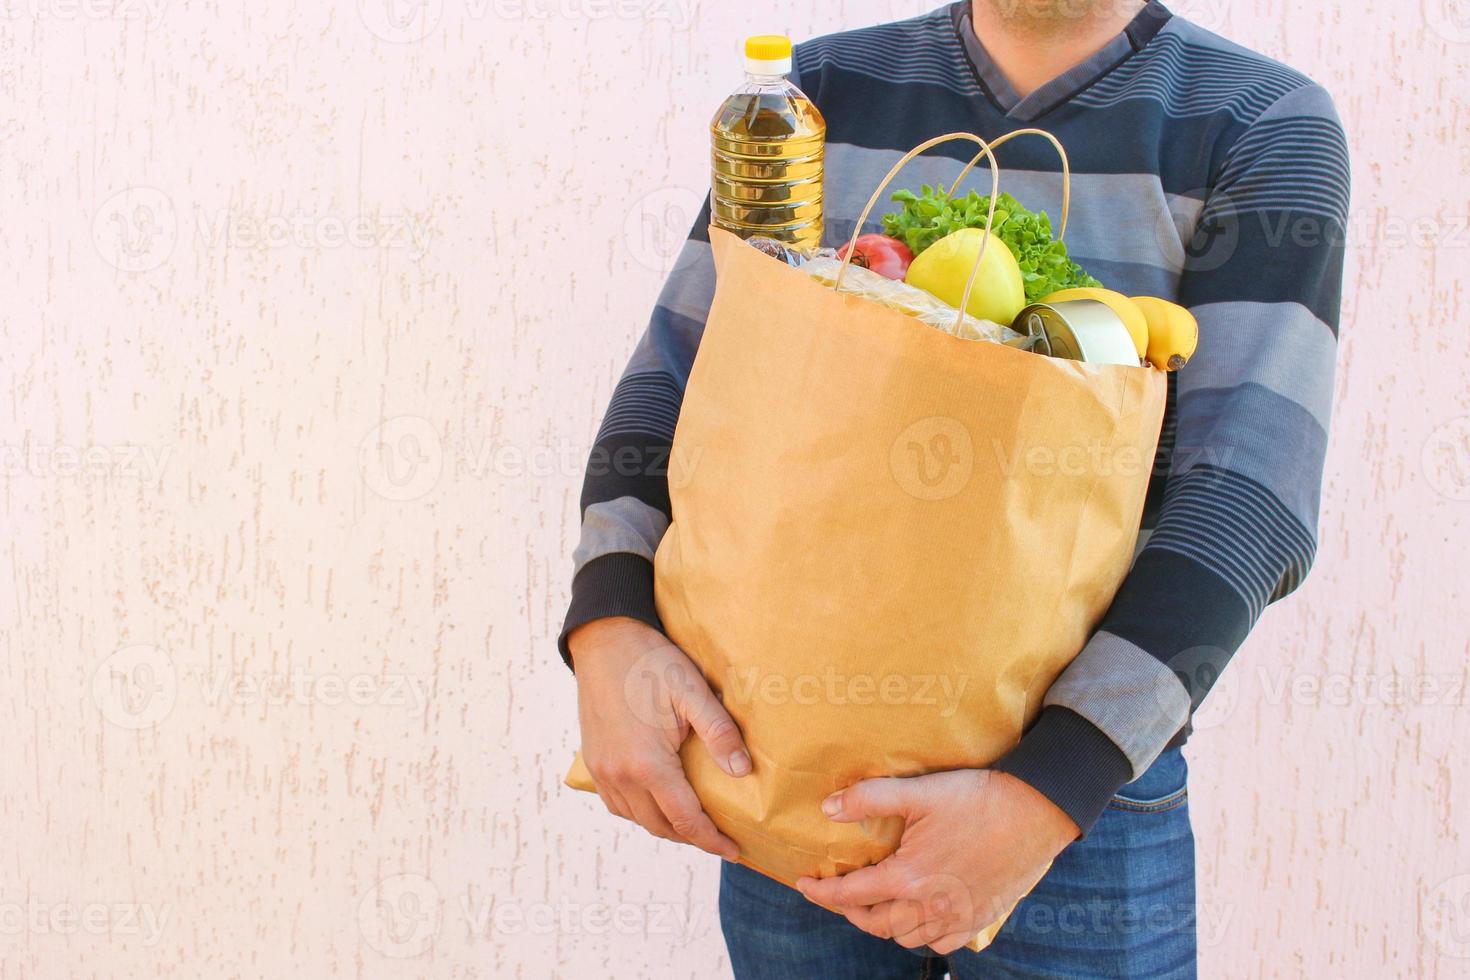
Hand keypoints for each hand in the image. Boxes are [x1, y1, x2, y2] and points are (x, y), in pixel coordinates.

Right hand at [569, 616, 749, 860]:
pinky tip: (659, 802)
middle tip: (721, 839)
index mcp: (647, 764)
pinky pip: (618, 804)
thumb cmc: (649, 662)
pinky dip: (641, 813)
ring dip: (667, 827)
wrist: (603, 640)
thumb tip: (742, 772)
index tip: (735, 849)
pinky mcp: (594, 761)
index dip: (712, 840)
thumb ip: (718, 733)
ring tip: (695, 822)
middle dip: (693, 838)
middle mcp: (620, 775)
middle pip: (660, 826)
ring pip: (637, 819)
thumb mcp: (692, 691)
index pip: (685, 819)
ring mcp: (602, 770)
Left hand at [795, 768, 1078, 953]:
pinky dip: (922, 936)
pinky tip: (919, 918)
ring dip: (884, 925)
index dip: (822, 892)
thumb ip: (869, 799)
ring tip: (876, 904)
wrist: (1038, 812)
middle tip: (838, 895)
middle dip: (849, 912)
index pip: (851, 895)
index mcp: (908, 876)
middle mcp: (930, 906)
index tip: (803, 885)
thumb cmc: (978, 798)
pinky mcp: (981, 918)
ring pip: (907, 938)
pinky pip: (942, 944)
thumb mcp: (920, 792)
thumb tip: (828, 808)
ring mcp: (957, 916)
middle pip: (876, 924)